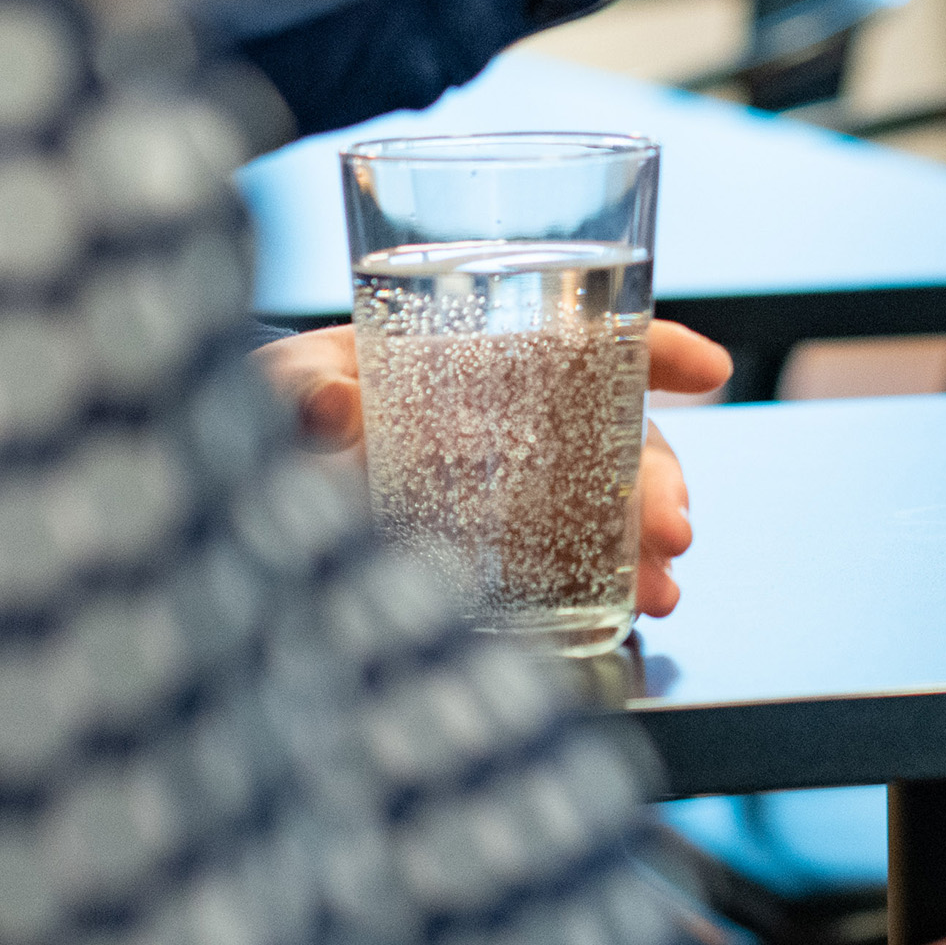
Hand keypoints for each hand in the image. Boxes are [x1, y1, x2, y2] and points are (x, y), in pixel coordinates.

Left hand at [257, 318, 732, 616]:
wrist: (235, 492)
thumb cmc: (271, 413)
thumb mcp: (276, 387)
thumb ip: (297, 392)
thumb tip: (330, 405)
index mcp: (474, 353)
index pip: (581, 337)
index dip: (651, 346)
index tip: (710, 370)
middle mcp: (510, 415)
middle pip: (613, 429)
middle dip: (659, 478)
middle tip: (672, 529)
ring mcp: (508, 484)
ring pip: (606, 498)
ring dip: (645, 539)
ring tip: (662, 588)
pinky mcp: (490, 550)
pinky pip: (570, 556)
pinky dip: (611, 580)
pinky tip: (632, 607)